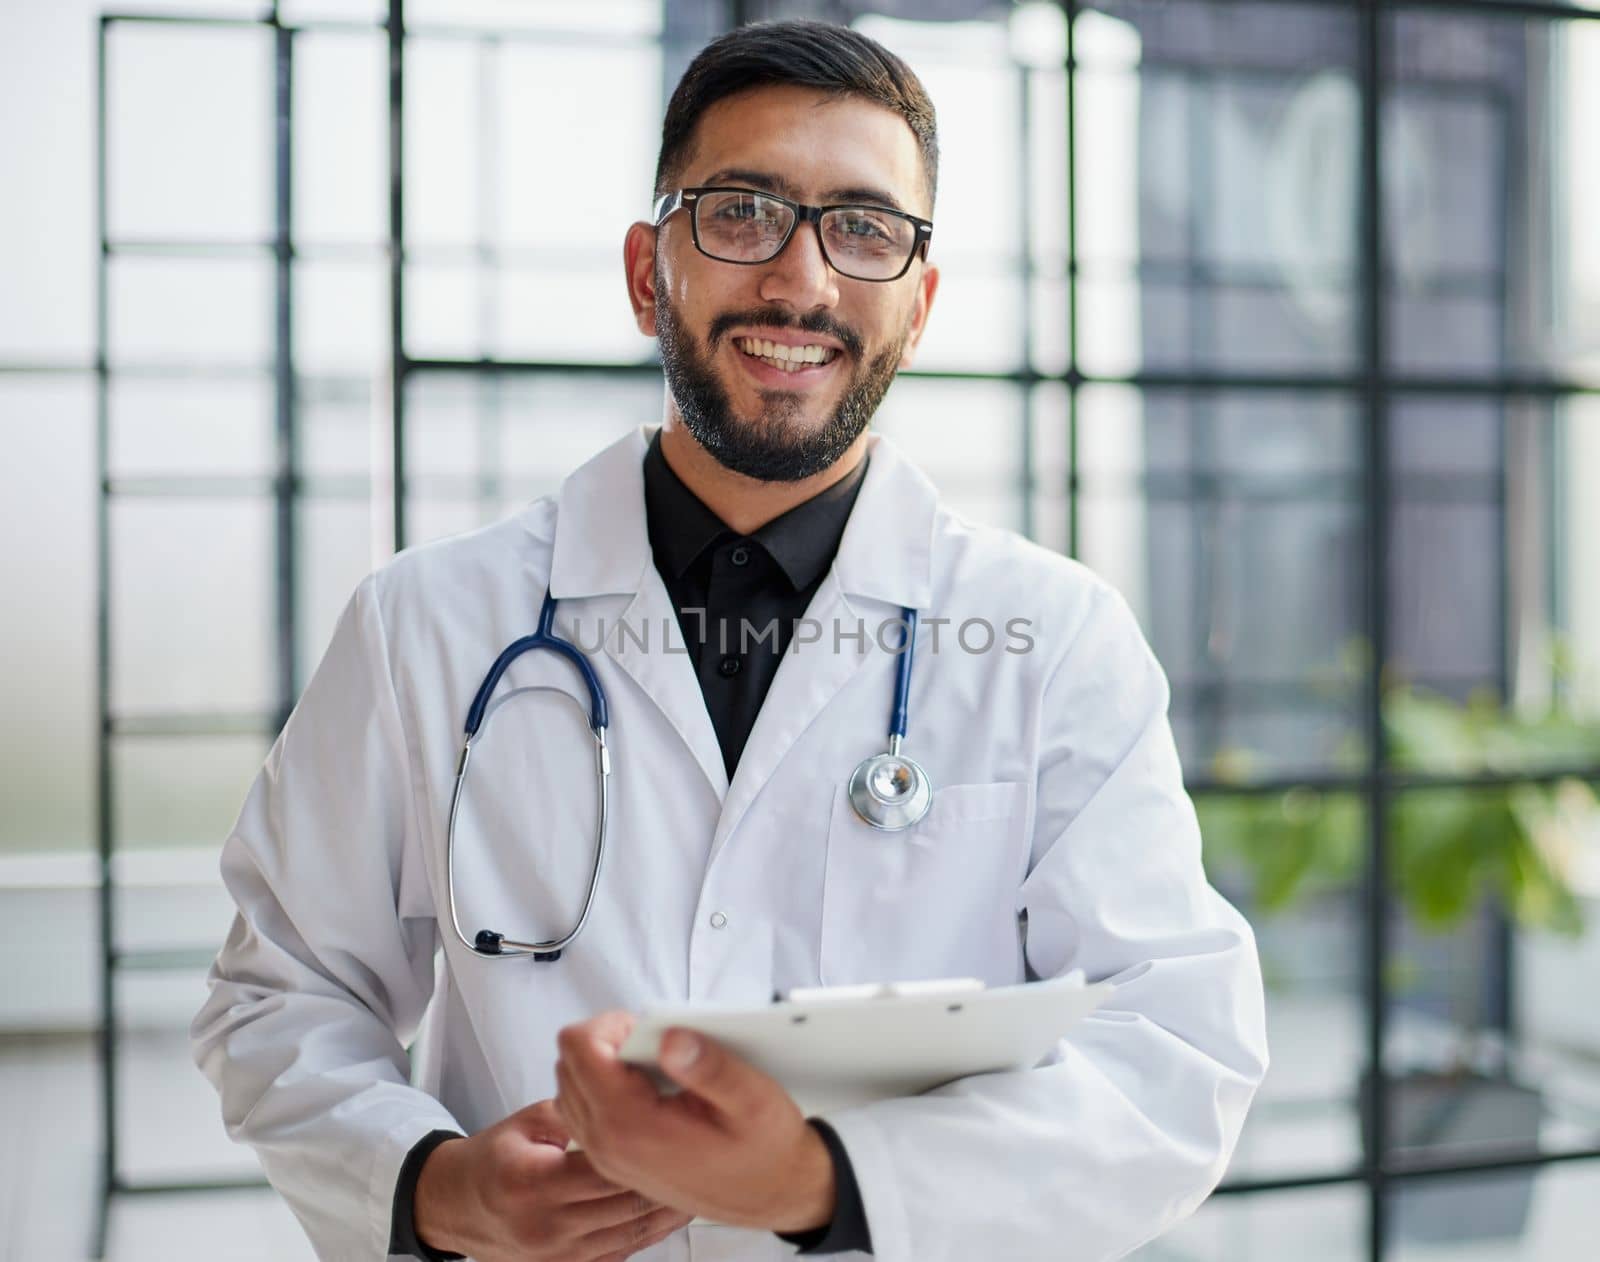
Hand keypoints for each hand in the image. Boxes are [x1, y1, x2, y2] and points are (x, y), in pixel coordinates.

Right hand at [413, 1098, 691, 1261]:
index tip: (675, 1129)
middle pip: (624, 1203)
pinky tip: (669, 1214)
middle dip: (667, 1180)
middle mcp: (545, 1225)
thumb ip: (572, 1110)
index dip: (645, 1151)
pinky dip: (647, 1233)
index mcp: (533, 1181)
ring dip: (667, 1211)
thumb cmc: (490, 1161)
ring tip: (700, 1185)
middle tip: (701, 1155)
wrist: (454, 1208)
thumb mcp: (524, 1123)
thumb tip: (617, 1089)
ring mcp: (557, 1254)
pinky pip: (619, 1252)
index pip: (605, 1168)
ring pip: (630, 1233)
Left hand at [554, 1011, 836, 1233]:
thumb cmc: (764, 1150)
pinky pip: (581, 1109)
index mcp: (633, 1128)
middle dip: (608, 1040)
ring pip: (568, 1085)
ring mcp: (605, 1157)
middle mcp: (608, 1146)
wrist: (770, 1194)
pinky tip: (645, 1086)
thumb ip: (711, 1067)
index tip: (649, 1030)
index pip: (580, 1048)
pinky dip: (603, 1086)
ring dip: (603, 1062)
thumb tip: (670, 1038)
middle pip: (568, 1062)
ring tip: (652, 1065)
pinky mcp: (612, 1160)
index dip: (612, 1025)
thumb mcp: (754, 1099)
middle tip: (655, 1045)